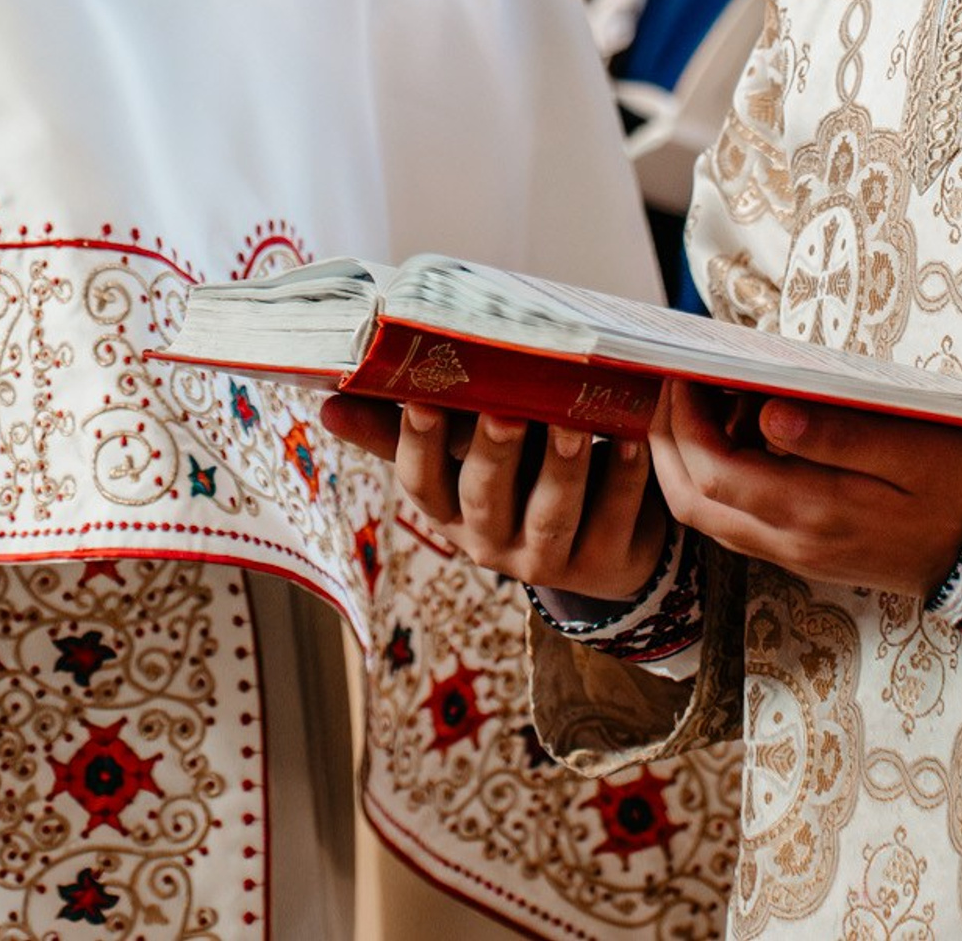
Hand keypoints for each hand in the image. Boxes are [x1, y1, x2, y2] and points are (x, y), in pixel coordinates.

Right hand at [321, 395, 668, 601]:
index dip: (417, 446)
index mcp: (450, 511)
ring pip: (551, 514)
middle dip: (493, 452)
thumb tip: (328, 400)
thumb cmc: (515, 474)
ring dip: (561, 466)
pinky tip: (633, 437)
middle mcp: (492, 543)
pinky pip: (613, 518)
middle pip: (485, 499)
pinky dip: (623, 477)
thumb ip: (402, 429)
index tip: (420, 399)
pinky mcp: (606, 562)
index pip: (422, 484)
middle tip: (503, 407)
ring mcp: (550, 559)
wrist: (598, 541)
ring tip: (572, 419)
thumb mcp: (460, 458)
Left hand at [650, 387, 961, 598]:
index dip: (684, 420)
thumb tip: (767, 412)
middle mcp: (793, 543)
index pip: (713, 471)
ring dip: (686, 462)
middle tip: (671, 386)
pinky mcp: (805, 555)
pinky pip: (737, 523)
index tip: (685, 372)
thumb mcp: (909, 446)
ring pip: (708, 518)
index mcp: (814, 512)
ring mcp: (796, 555)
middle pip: (692, 502)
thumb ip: (836, 434)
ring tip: (700, 403)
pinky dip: (716, 480)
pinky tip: (737, 438)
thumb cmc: (959, 485)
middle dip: (664, 442)